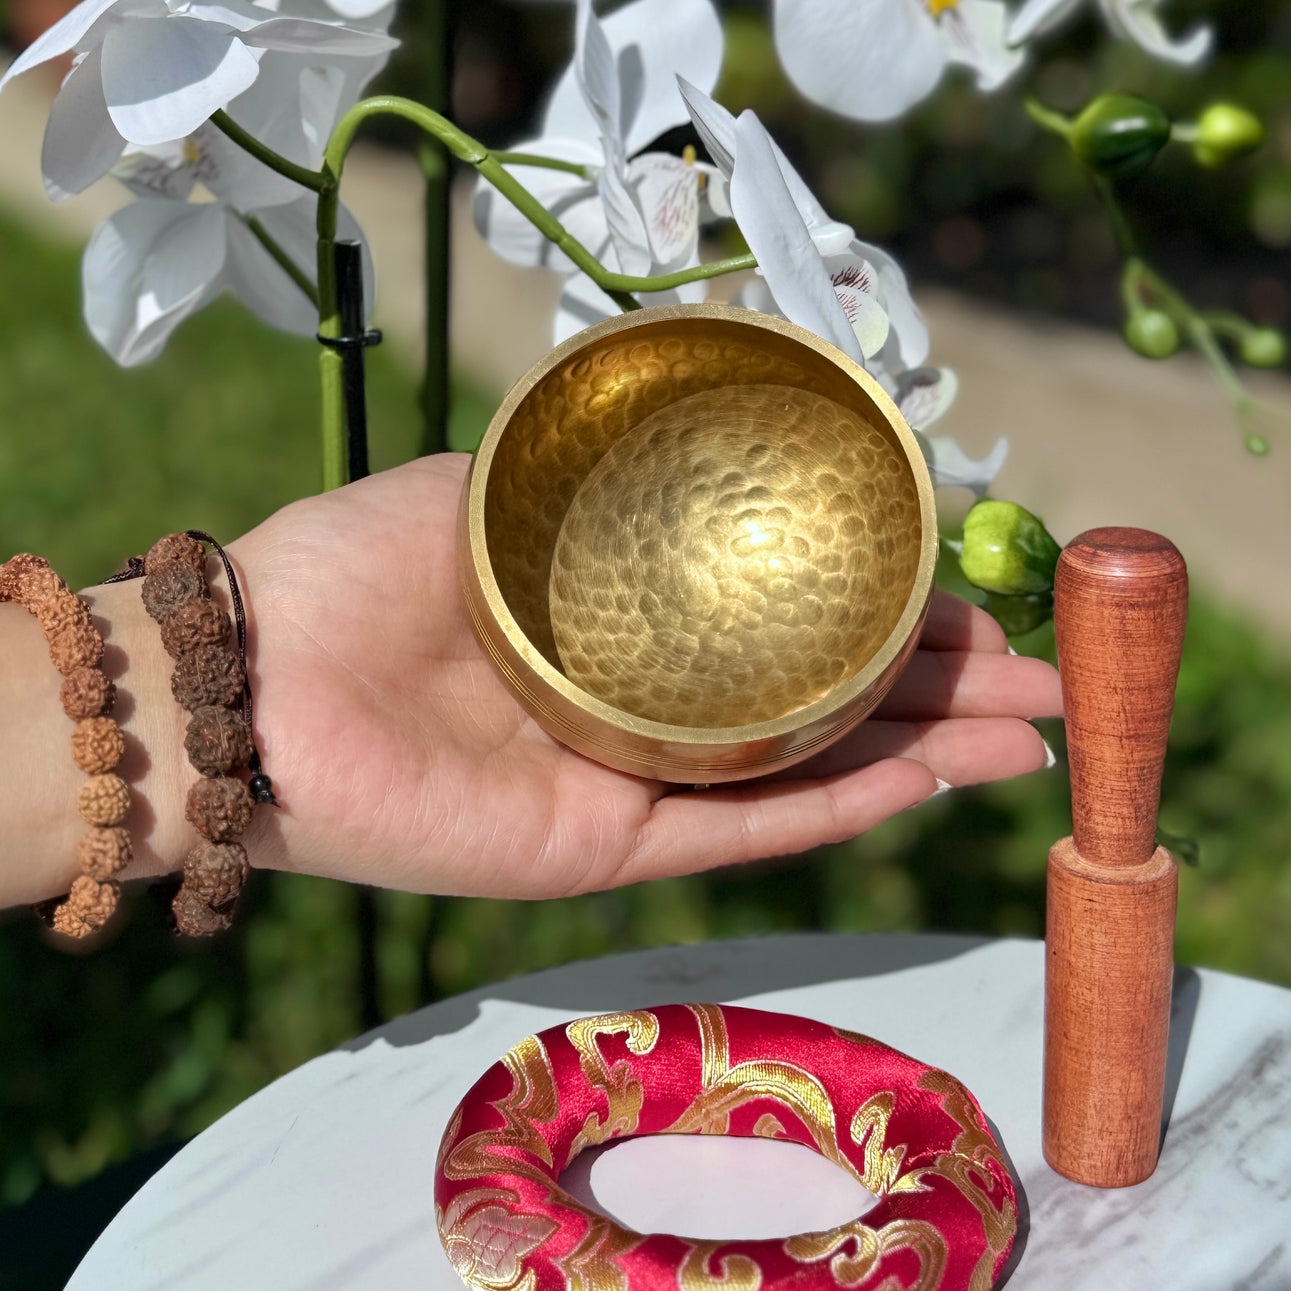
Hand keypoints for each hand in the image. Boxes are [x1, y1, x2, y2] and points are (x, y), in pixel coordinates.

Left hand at [234, 454, 1062, 898]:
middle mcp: (638, 708)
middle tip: (1041, 680)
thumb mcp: (489, 493)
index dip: (876, 609)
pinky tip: (927, 777)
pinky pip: (743, 831)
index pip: (775, 623)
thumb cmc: (351, 569)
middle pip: (815, 708)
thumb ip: (587, 485)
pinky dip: (839, 809)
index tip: (968, 586)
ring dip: (920, 753)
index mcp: (617, 625)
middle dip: (931, 691)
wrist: (249, 685)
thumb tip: (695, 441)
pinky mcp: (603, 849)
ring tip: (1027, 732)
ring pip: (804, 778)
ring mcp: (628, 785)